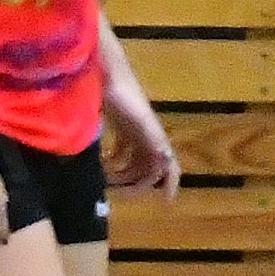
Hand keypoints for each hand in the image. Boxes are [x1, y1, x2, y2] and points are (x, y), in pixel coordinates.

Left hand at [99, 66, 180, 201]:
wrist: (107, 72)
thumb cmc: (124, 96)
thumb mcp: (140, 121)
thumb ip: (153, 140)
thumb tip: (167, 161)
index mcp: (155, 137)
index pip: (170, 166)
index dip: (171, 184)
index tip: (166, 202)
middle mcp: (147, 136)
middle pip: (148, 168)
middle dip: (135, 182)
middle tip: (116, 191)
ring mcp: (133, 130)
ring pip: (134, 159)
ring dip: (123, 172)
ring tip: (107, 178)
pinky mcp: (120, 124)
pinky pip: (121, 148)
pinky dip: (114, 158)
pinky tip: (103, 162)